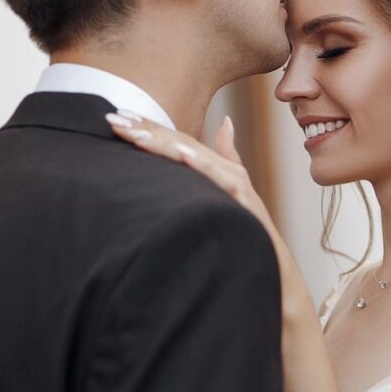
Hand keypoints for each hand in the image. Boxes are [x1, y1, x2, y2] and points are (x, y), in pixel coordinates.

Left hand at [106, 110, 311, 313]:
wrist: (277, 275)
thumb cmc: (250, 241)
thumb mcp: (229, 200)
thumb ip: (225, 161)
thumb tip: (225, 123)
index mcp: (218, 171)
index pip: (178, 142)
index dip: (149, 127)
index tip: (116, 116)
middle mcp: (229, 173)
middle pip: (183, 144)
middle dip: (148, 129)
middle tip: (113, 118)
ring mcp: (239, 188)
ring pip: (198, 158)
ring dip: (166, 144)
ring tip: (137, 134)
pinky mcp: (247, 205)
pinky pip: (223, 182)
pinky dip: (203, 166)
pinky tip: (182, 155)